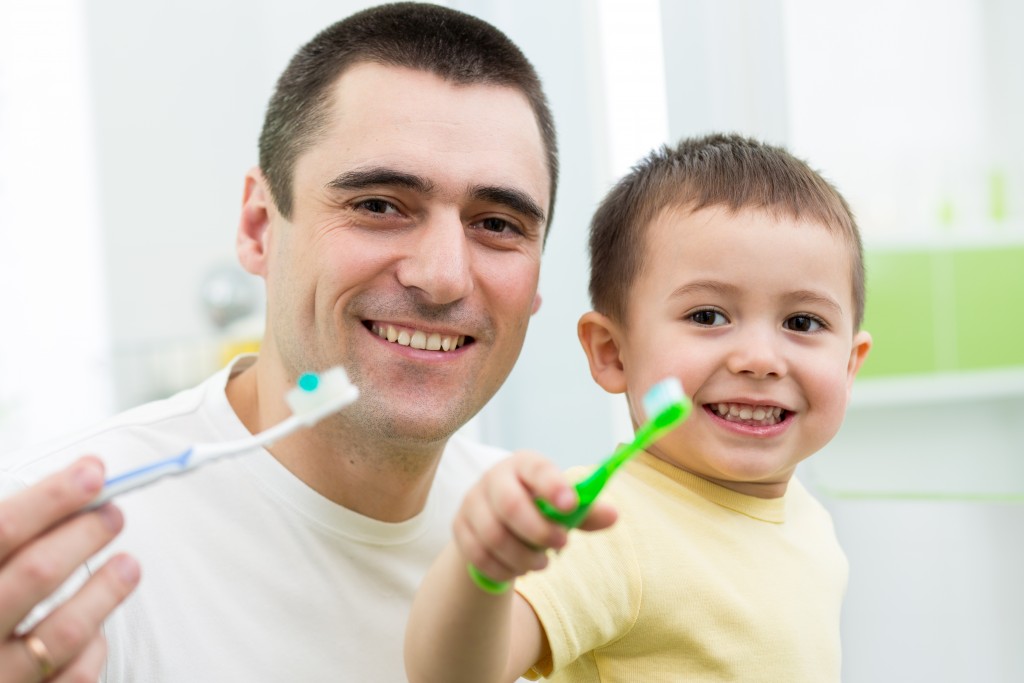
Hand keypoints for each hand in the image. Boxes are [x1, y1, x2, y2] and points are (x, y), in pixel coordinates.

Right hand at [0, 456, 139, 681]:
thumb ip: (11, 532)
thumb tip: (77, 484)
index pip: (1, 530)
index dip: (50, 498)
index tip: (92, 474)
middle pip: (35, 574)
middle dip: (83, 535)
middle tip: (112, 515)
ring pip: (63, 632)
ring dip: (106, 591)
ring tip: (128, 564)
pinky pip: (71, 677)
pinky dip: (90, 647)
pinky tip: (96, 629)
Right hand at [455, 451, 616, 585]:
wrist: (499, 520)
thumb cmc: (539, 508)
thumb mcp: (563, 506)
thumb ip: (586, 511)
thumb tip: (613, 515)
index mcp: (524, 465)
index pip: (536, 469)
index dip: (552, 486)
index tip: (570, 505)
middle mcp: (494, 478)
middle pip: (510, 505)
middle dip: (539, 532)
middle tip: (562, 545)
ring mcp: (472, 503)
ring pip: (494, 536)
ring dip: (523, 557)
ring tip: (542, 564)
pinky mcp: (459, 528)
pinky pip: (479, 556)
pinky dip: (503, 569)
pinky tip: (518, 570)